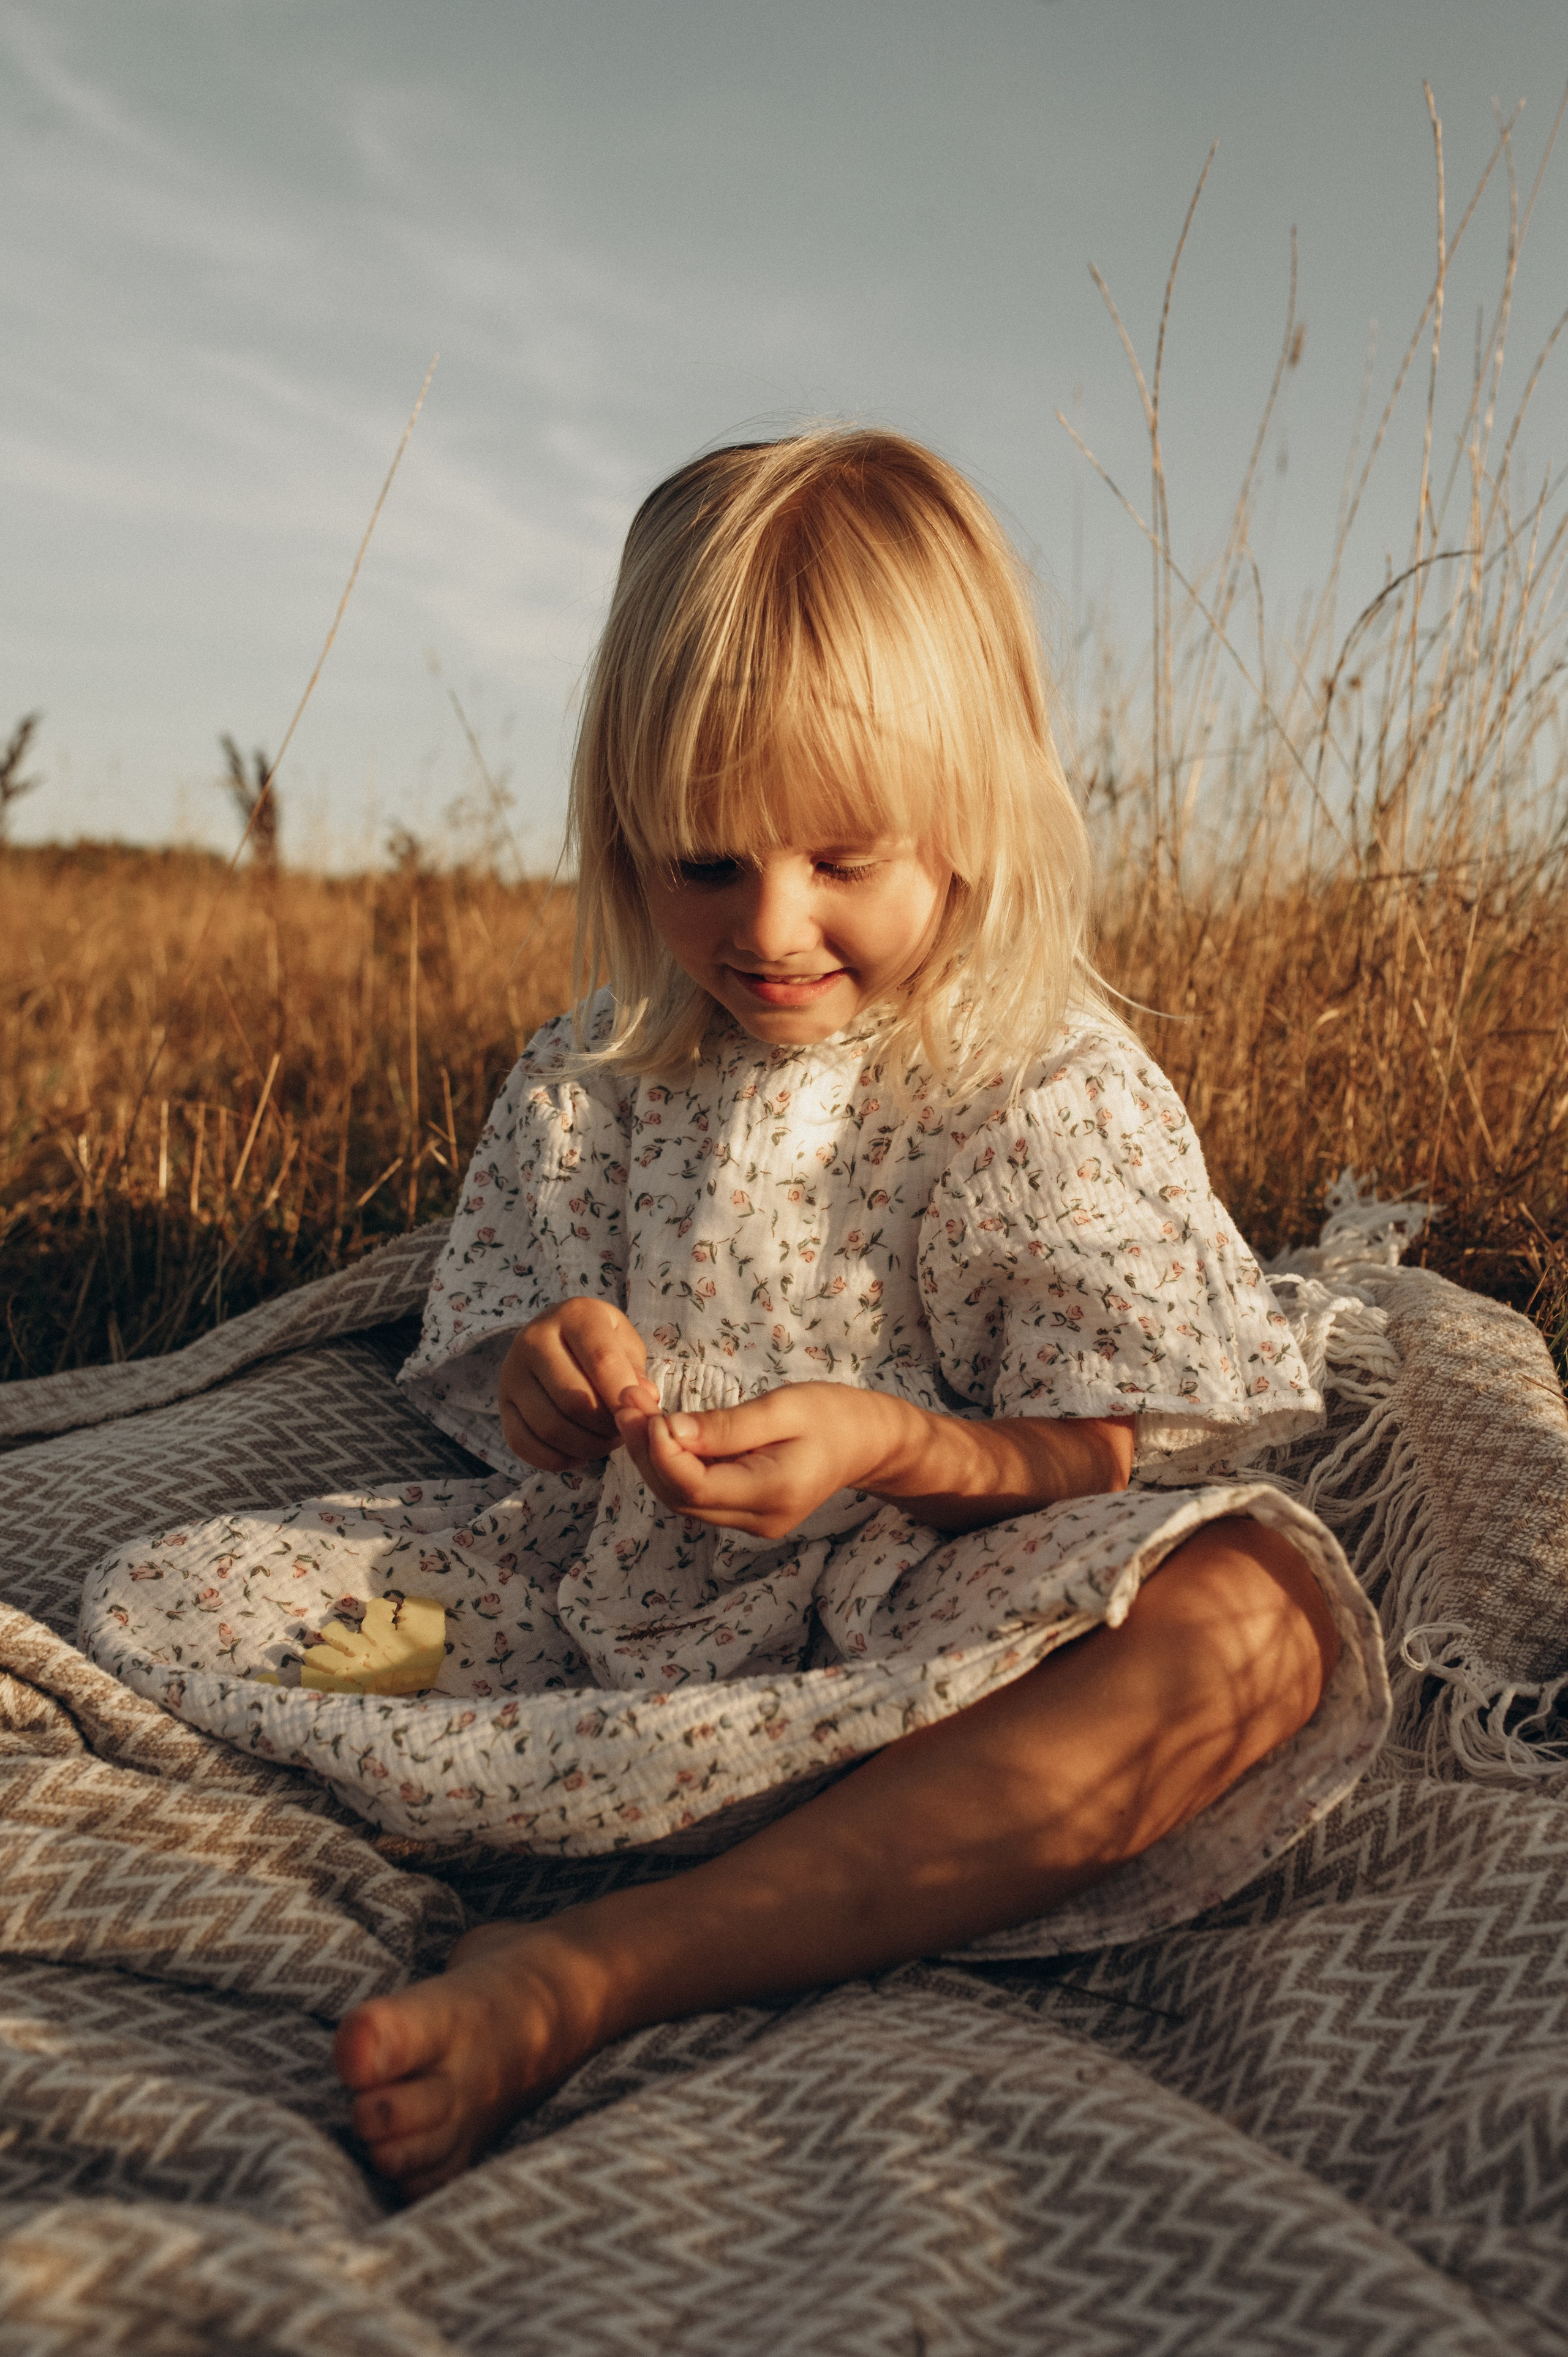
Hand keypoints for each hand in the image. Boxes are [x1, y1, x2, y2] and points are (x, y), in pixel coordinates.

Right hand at [498, 1299, 649, 1470]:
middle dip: (606, 1427)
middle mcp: (533, 1339)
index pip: (601, 1361)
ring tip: (606, 1441)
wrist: (557, 1338)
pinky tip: (579, 1454)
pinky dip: (557, 1459)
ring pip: (550, 1427)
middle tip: (623, 1431)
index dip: (623, 1396)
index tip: (640, 1415)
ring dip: (586, 1446)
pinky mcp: (501, 1404)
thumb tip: (643, 1400)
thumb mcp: (626, 1343)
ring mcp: (512, 1373)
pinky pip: (524, 1444)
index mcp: (574, 1316)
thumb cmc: (601, 1342)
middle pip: (574, 1400)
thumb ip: (636, 1372)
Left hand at [613, 1381, 902, 1540]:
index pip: (693, 1486)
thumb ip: (727, 1426)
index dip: (660, 1451)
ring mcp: (752, 1523)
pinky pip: (696, 1495)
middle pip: (679, 1498)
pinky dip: (672, 1464)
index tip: (644, 1408)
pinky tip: (660, 1431)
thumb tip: (670, 1431)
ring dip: (653, 1457)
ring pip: (681, 1500)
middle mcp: (759, 1520)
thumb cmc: (831, 1415)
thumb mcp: (783, 1408)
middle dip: (646, 1451)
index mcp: (773, 1494)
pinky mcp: (746, 1514)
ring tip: (634, 1410)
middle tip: (626, 1401)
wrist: (867, 1442)